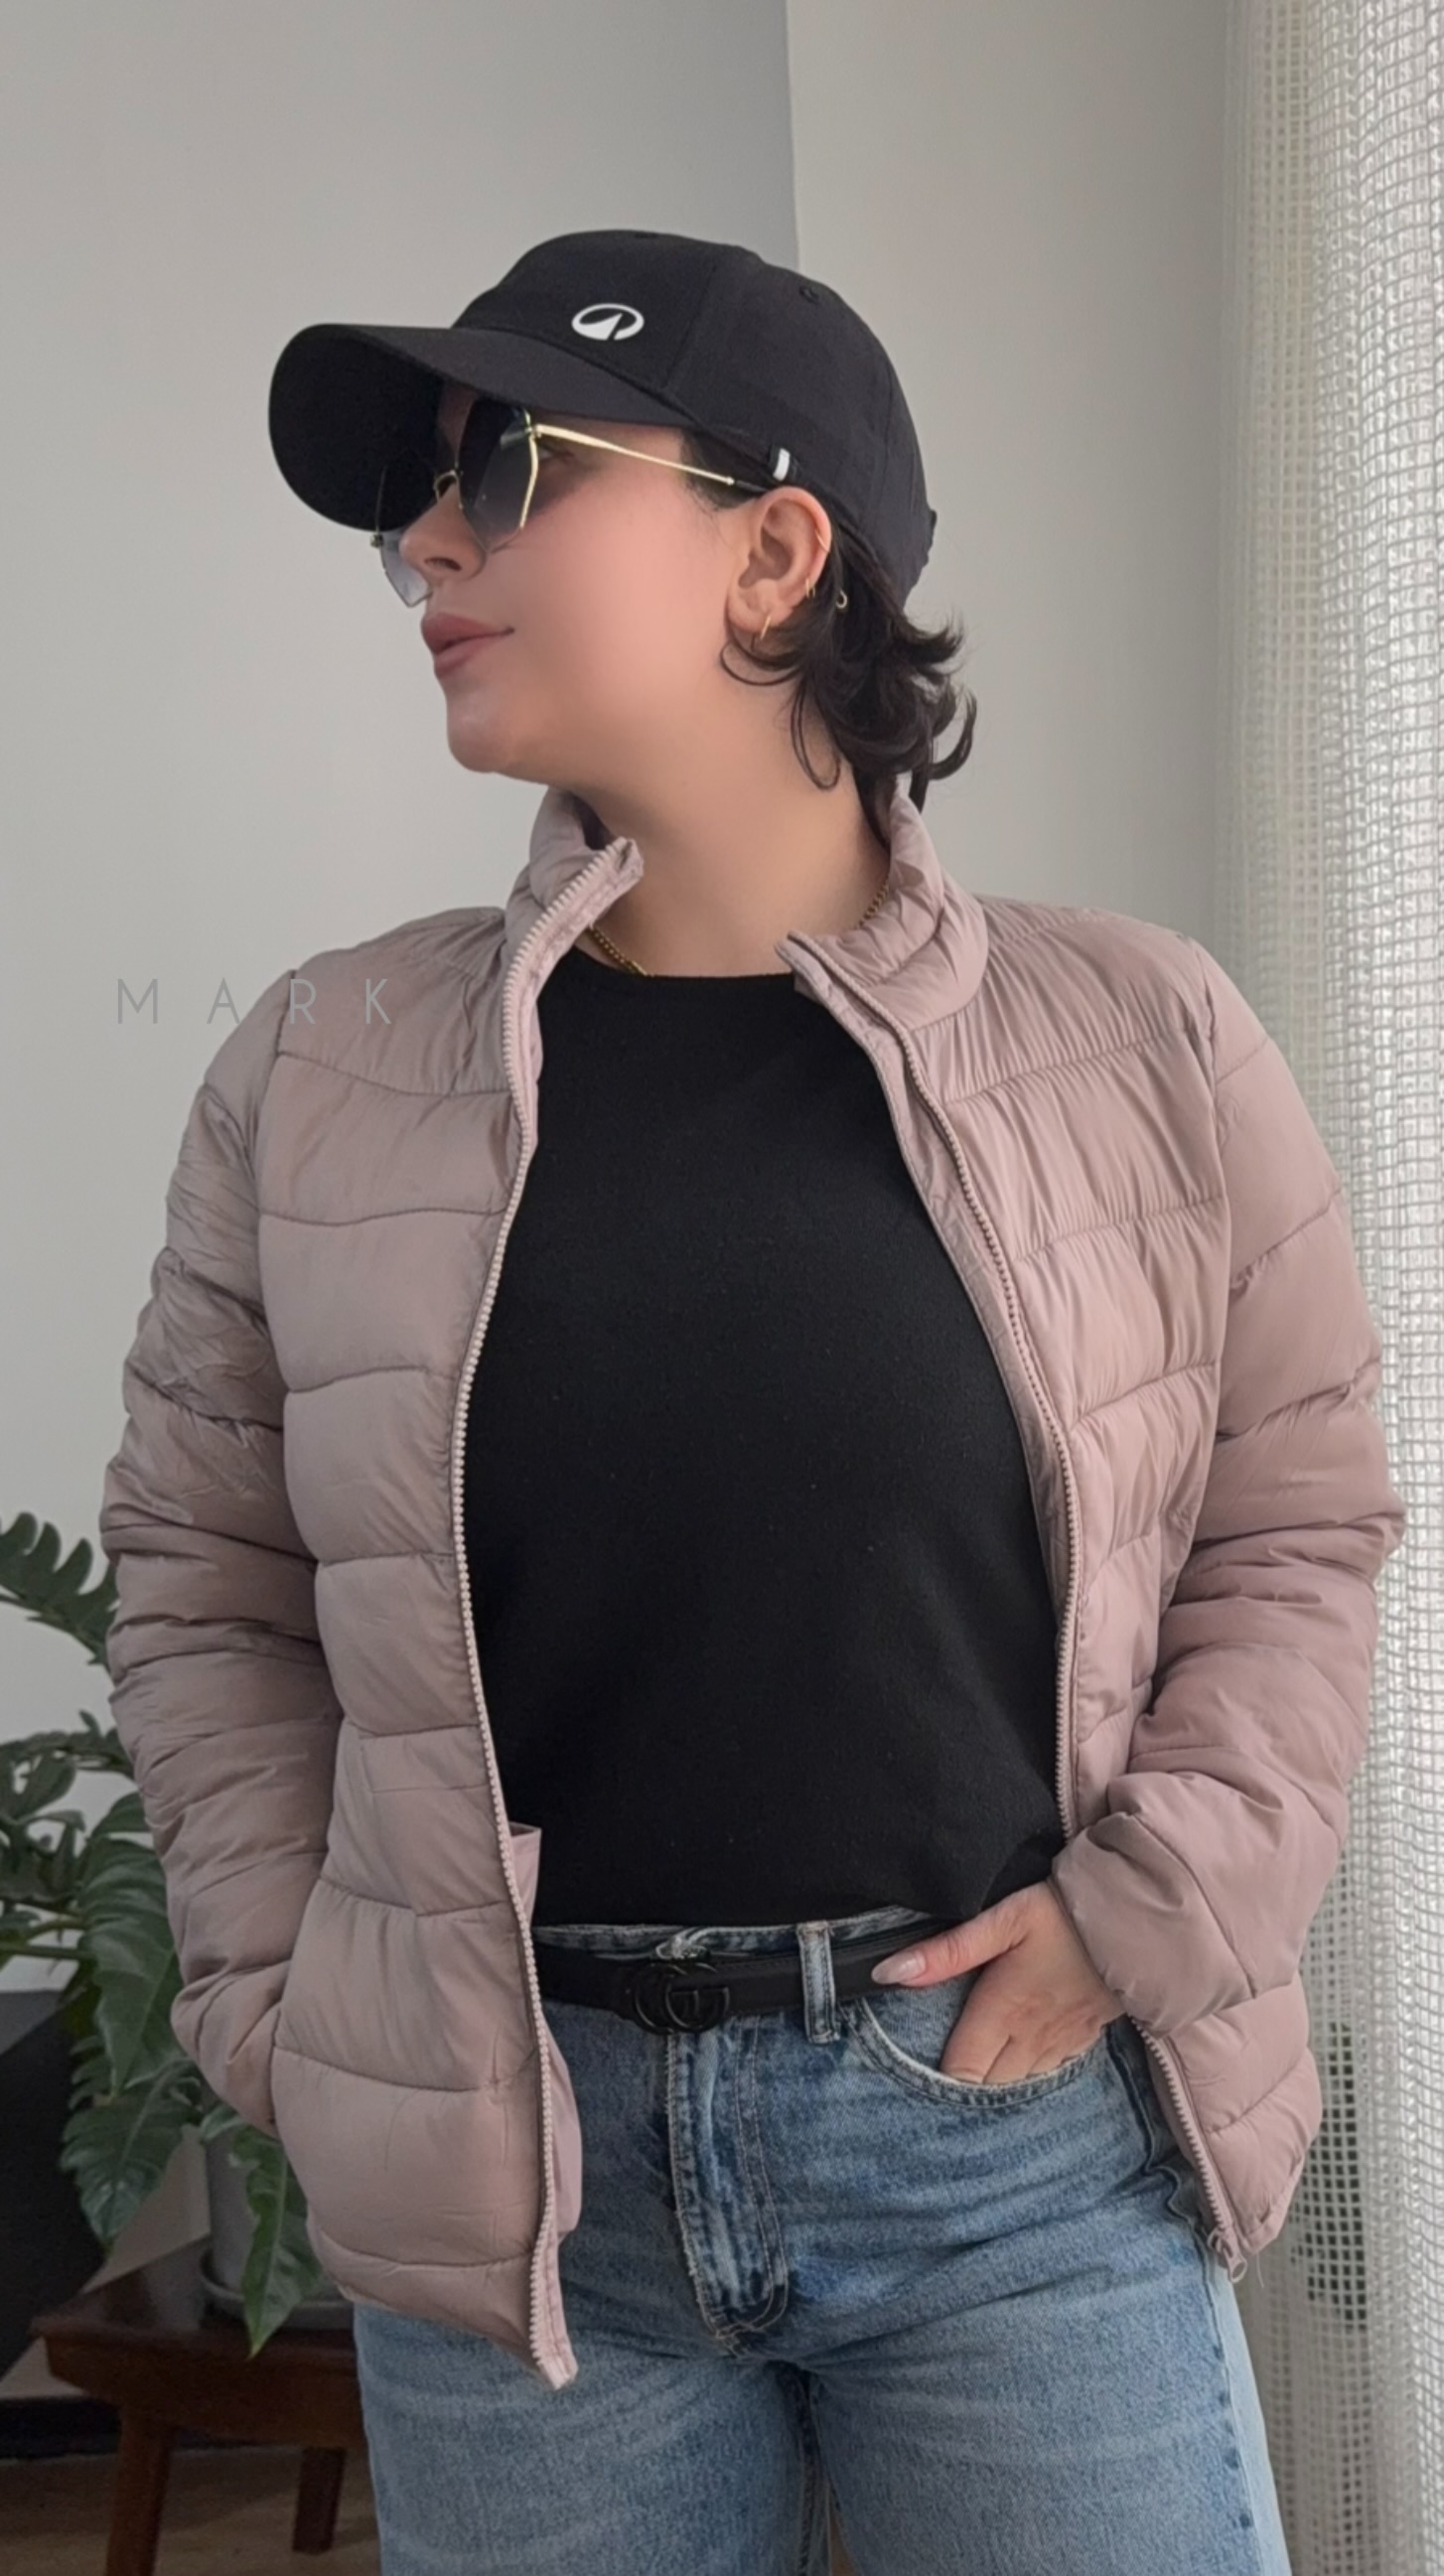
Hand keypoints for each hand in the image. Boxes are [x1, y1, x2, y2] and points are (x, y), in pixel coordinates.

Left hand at [871, 1881, 1126, 2084]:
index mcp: (1003, 2012)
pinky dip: (1026, 2078)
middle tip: (932, 2089)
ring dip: (993, 2088)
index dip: (933, 2087)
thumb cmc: (1065, 1915)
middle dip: (961, 2093)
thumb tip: (889, 1973)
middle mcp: (1030, 2039)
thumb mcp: (1003, 1920)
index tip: (910, 2086)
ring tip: (969, 2081)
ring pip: (1017, 2087)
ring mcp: (1060, 2044)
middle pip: (986, 2089)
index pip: (960, 2074)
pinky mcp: (1084, 2040)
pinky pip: (1047, 2076)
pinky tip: (1014, 2066)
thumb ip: (948, 1951)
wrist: (1140, 1922)